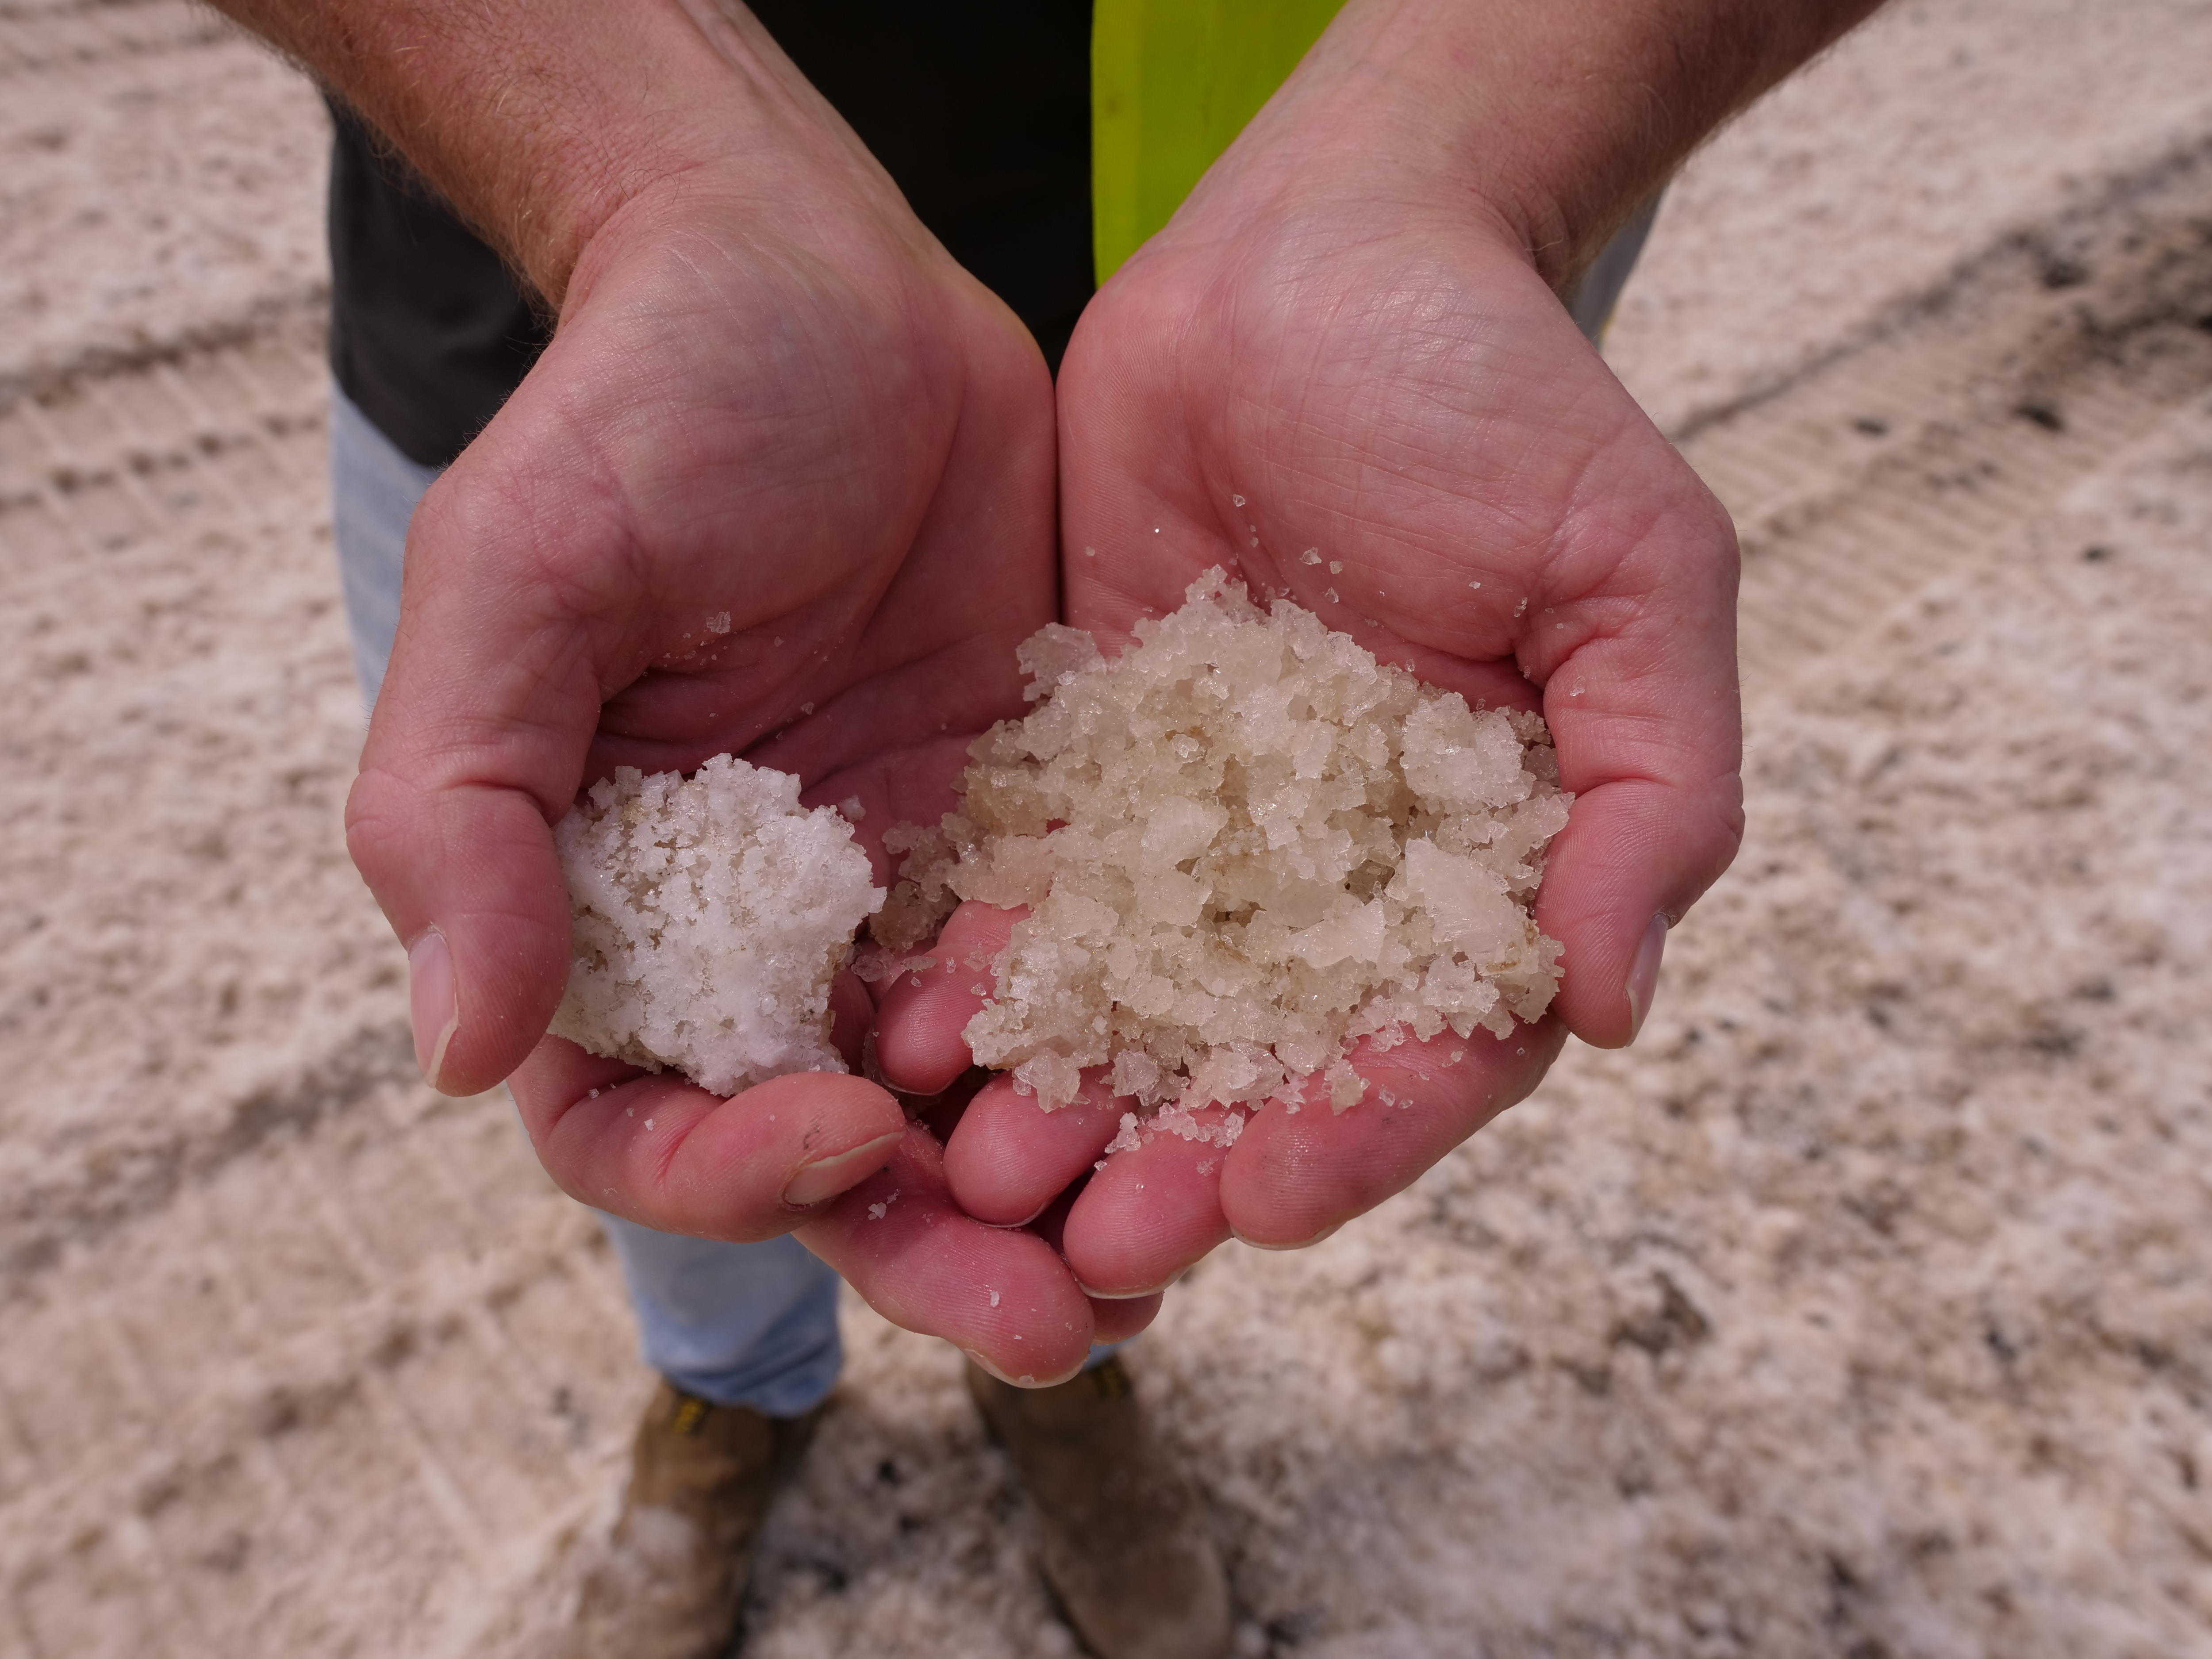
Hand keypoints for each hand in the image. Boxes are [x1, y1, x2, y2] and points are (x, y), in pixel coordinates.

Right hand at [336, 35, 1113, 1374]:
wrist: (815, 283)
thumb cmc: (638, 411)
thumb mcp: (519, 581)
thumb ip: (469, 807)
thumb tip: (459, 1048)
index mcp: (608, 910)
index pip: (643, 1117)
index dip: (727, 1171)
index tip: (841, 1139)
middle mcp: (753, 932)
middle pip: (827, 1153)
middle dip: (928, 1248)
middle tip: (1054, 1324)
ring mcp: (891, 890)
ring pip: (965, 1102)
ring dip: (1050, 1196)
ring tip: (1159, 1266)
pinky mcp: (1018, 829)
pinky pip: (1072, 978)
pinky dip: (1128, 1059)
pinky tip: (1218, 1115)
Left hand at [877, 83, 1743, 1297]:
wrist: (1327, 263)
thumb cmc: (1506, 401)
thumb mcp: (1635, 572)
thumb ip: (1649, 785)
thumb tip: (1615, 1004)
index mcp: (1485, 861)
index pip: (1433, 1046)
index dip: (1362, 1136)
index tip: (1271, 1204)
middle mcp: (1341, 874)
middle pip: (1267, 1061)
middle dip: (1188, 1158)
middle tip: (1098, 1245)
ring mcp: (1208, 829)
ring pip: (1138, 1006)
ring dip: (1067, 1101)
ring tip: (985, 1173)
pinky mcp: (1089, 765)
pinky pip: (1035, 890)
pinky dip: (986, 970)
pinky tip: (920, 1033)